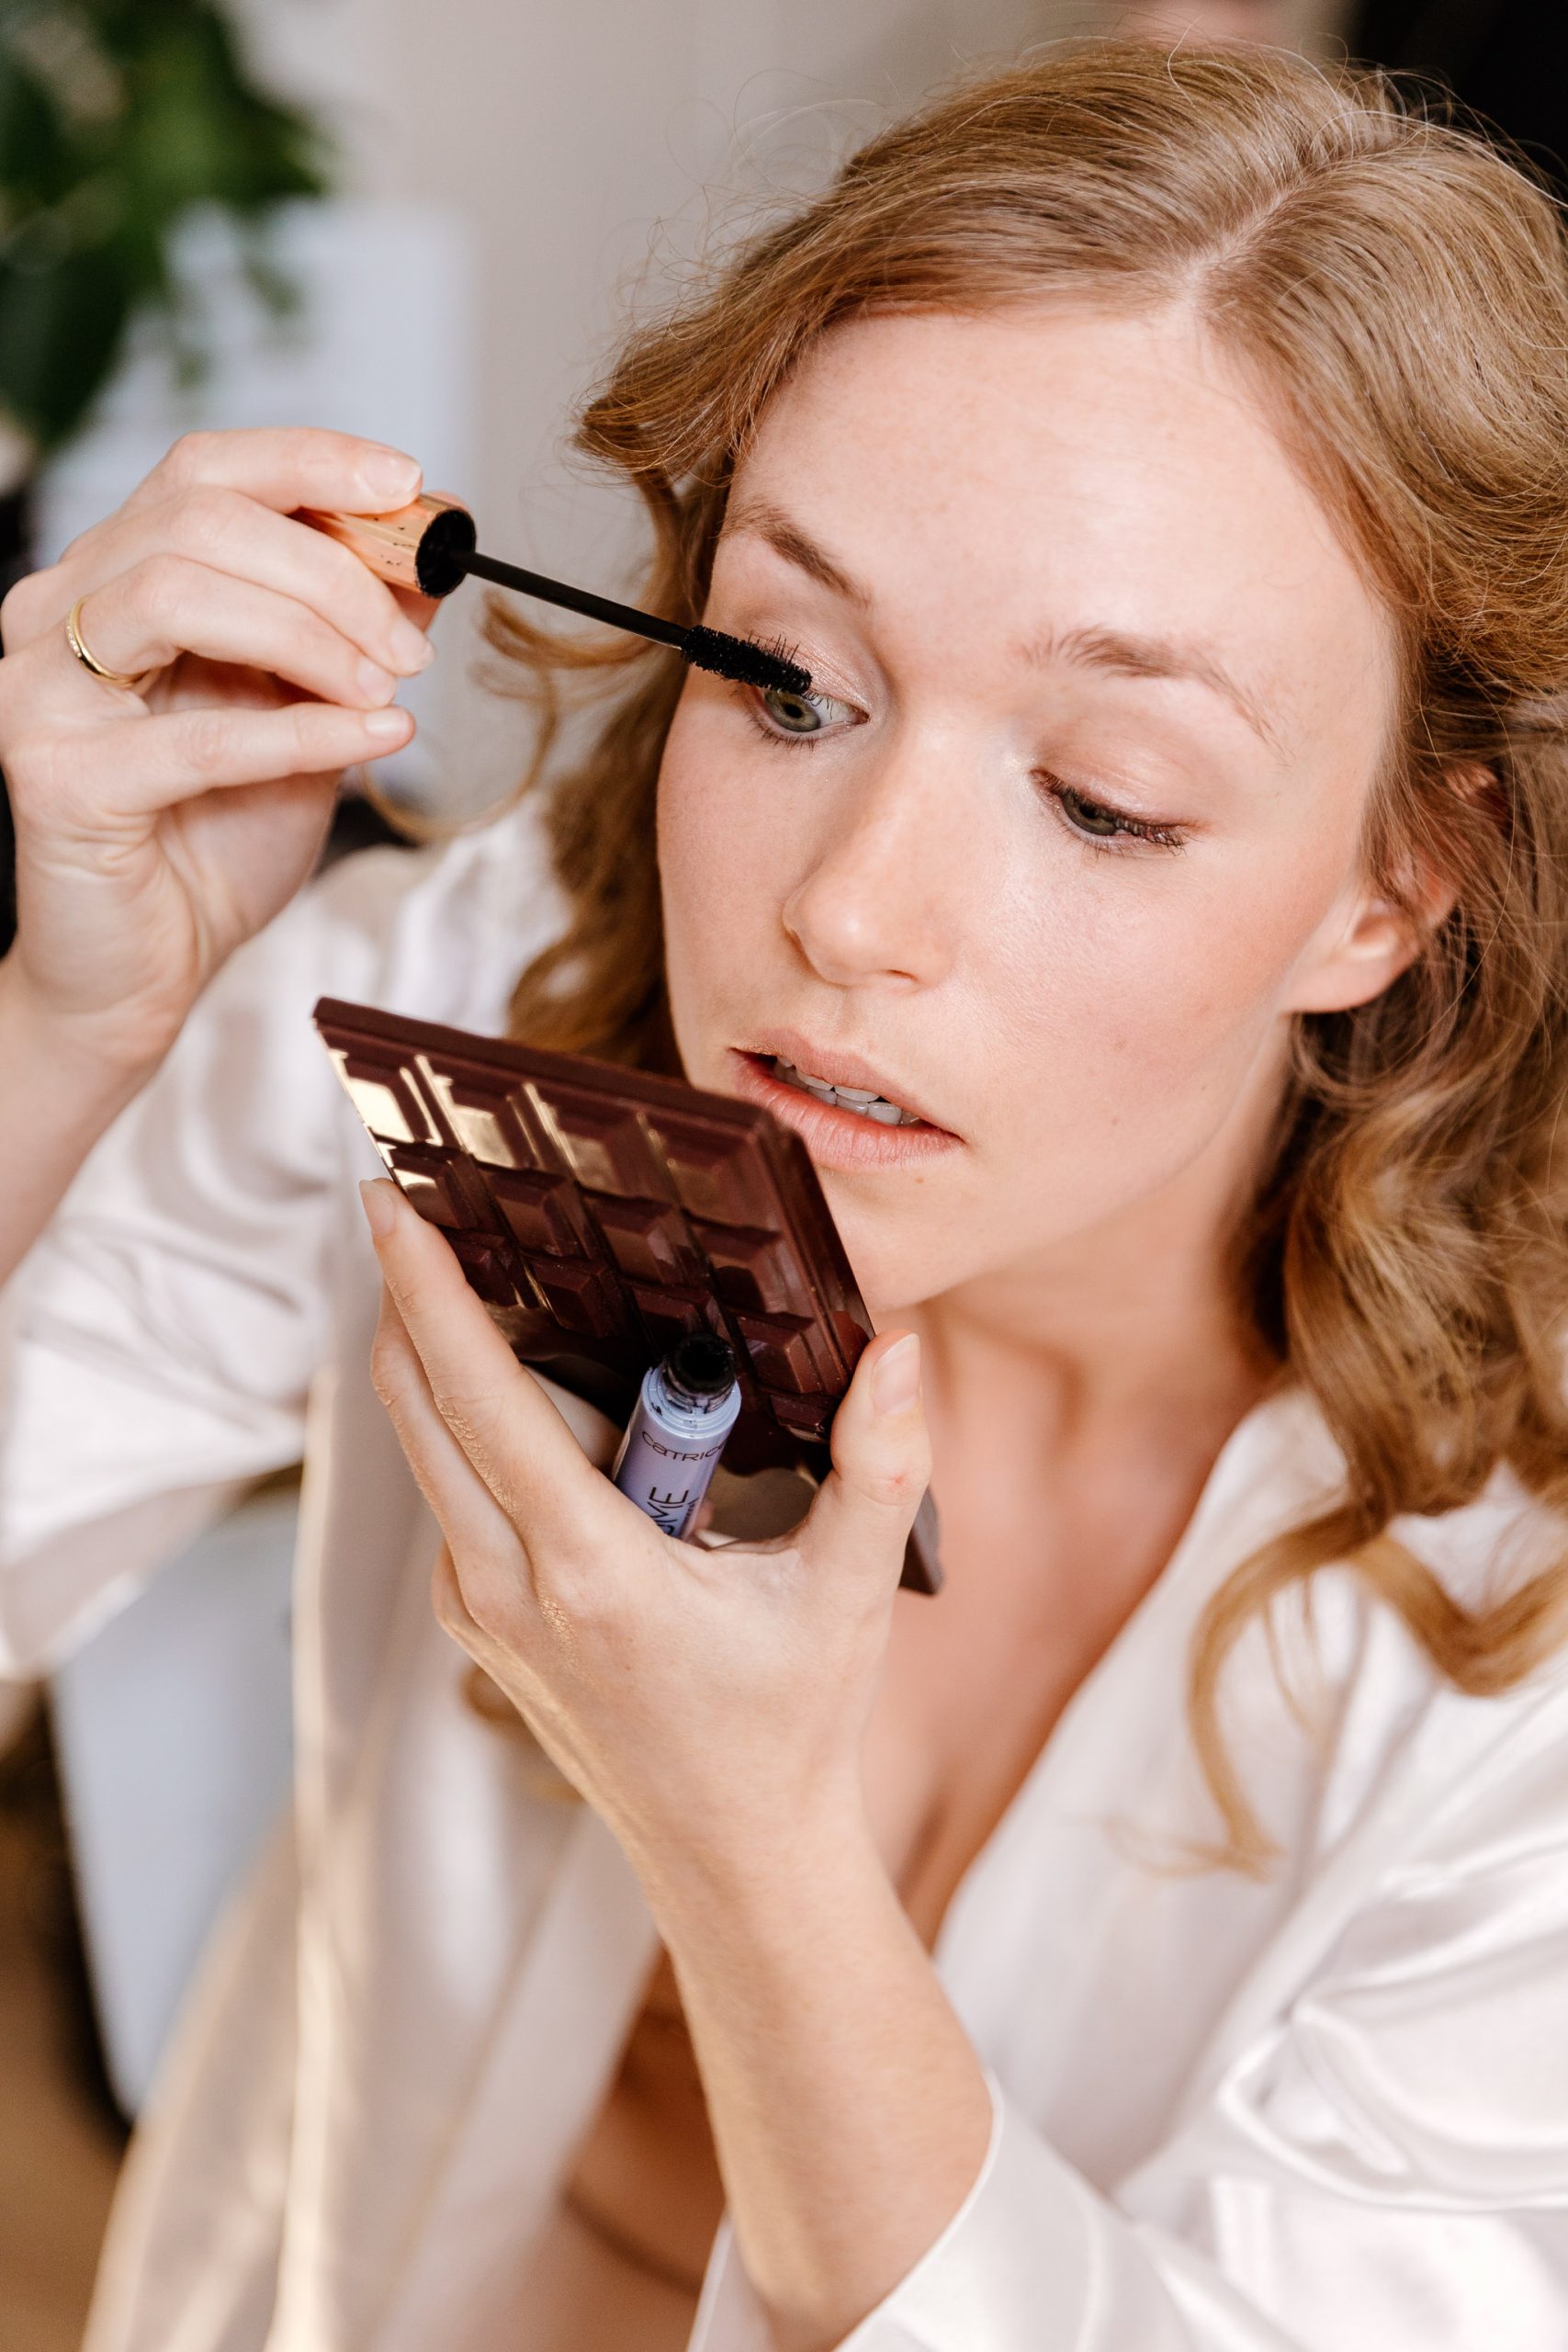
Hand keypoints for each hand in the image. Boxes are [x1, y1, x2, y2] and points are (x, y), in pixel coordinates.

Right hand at [0, 428, 434, 1078]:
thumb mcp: (307, 714)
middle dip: (333, 572)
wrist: (147, 967)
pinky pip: (196, 736)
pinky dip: (304, 731)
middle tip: (413, 648)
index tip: (409, 484)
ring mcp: (44, 690)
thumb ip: (350, 633)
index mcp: (113, 574)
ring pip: (179, 593)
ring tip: (388, 693)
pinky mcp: (58, 777)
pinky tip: (378, 740)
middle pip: (200, 520)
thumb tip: (431, 554)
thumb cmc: (216, 837)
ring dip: (312, 636)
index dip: (309, 461)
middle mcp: (60, 611)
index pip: (204, 468)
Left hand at [359, 1176, 930, 1891]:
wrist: (732, 1855)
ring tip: (496, 1277)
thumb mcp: (849, 1594)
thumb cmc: (792, 1726)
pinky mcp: (477, 1621)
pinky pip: (456, 1494)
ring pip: (432, 1449)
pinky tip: (538, 1395)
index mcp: (589, 1570)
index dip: (427, 1294)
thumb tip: (897, 1346)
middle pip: (418, 1407)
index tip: (385, 1206)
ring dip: (449, 1362)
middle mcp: (505, 1588)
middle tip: (414, 1200)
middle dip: (407, 1298)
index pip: (480, 1401)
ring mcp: (477, 1610)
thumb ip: (881, 1464)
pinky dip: (474, 1427)